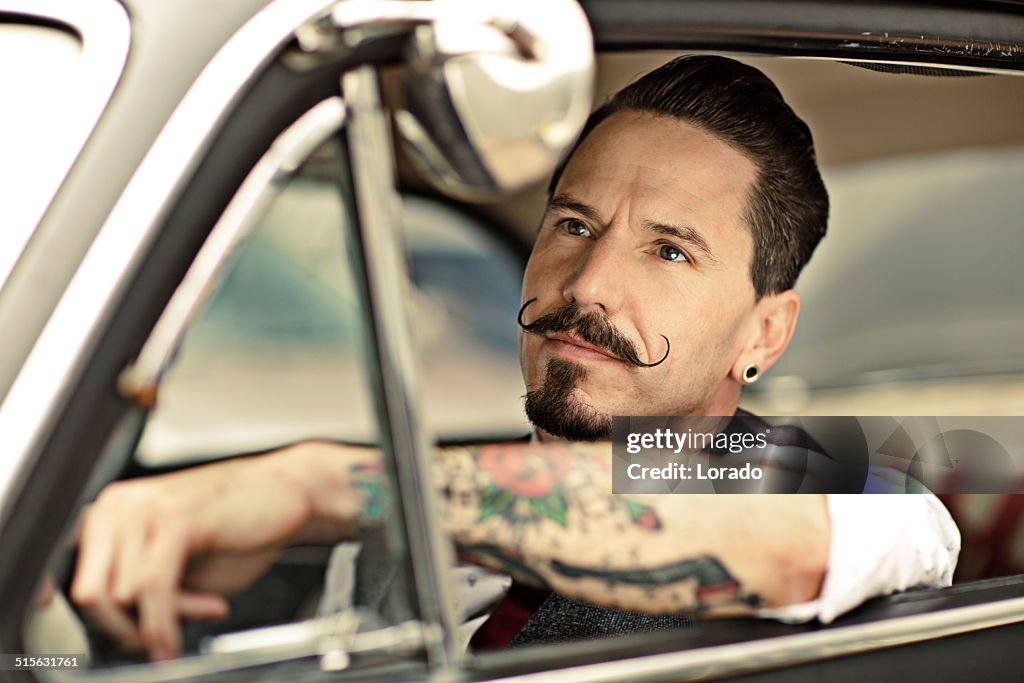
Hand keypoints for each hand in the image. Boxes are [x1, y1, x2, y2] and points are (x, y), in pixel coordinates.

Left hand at [71, 446, 321, 660]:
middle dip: (120, 631)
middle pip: (86, 594)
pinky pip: (152, 590)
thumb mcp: (178, 565)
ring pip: (120, 598)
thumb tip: (118, 633)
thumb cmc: (237, 525)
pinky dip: (162, 625)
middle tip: (154, 644)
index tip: (68, 638)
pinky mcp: (175, 520)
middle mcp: (117, 505)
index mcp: (110, 511)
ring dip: (158, 622)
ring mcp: (143, 509)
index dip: (62, 610)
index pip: (62, 572)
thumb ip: (141, 592)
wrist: (290, 493)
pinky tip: (175, 641)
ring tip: (201, 611)